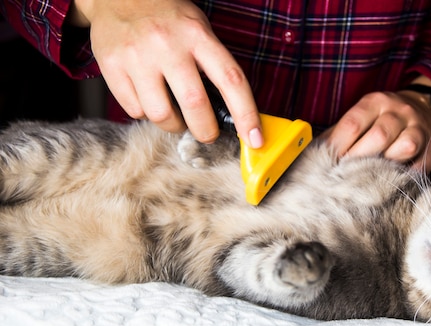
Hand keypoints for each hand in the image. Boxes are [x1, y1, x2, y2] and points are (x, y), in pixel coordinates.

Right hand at [70, 0, 262, 147]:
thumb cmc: (167, 18)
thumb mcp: (199, 30)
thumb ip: (214, 66)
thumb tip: (232, 114)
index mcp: (197, 35)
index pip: (231, 80)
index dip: (246, 114)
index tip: (255, 139)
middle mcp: (167, 44)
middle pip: (195, 105)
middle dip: (206, 130)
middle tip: (206, 132)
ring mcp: (137, 56)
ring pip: (161, 115)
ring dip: (174, 125)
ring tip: (174, 113)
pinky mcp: (112, 67)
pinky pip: (134, 111)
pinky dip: (145, 113)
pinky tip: (148, 97)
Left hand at [320, 90, 430, 172]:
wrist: (427, 108)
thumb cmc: (383, 118)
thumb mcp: (362, 115)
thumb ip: (338, 134)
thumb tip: (310, 156)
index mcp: (376, 102)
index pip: (353, 123)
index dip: (338, 146)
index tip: (327, 163)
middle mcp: (399, 112)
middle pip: (379, 136)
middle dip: (359, 159)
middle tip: (345, 175)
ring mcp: (419, 129)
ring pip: (403, 148)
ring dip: (384, 166)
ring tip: (368, 177)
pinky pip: (418, 166)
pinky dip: (403, 176)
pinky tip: (389, 180)